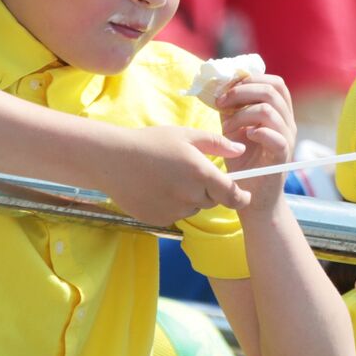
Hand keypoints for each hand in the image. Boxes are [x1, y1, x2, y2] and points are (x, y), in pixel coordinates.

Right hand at [102, 126, 249, 226]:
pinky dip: (172, 205)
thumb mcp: (186, 135)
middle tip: (189, 173)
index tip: (245, 196)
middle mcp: (190, 196)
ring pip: (194, 208)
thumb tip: (241, 151)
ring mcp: (174, 210)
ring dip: (190, 198)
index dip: (242, 198)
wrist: (111, 159)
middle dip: (209, 190)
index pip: (233, 195)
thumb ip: (217, 143)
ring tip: (169, 178)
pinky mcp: (159, 219)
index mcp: (201, 174)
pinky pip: (175, 214)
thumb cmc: (151, 142)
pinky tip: (156, 188)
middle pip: (213, 200)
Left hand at [215, 74, 296, 210]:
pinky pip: (276, 138)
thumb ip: (231, 109)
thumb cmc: (243, 162)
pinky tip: (244, 137)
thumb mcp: (234, 129)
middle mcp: (287, 123)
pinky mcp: (282, 157)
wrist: (252, 197)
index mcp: (279, 113)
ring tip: (227, 127)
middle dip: (242, 91)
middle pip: (273, 90)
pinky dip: (258, 132)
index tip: (227, 87)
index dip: (250, 79)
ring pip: (270, 110)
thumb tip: (218, 87)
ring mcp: (287, 139)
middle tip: (221, 103)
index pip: (274, 83)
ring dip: (242, 114)